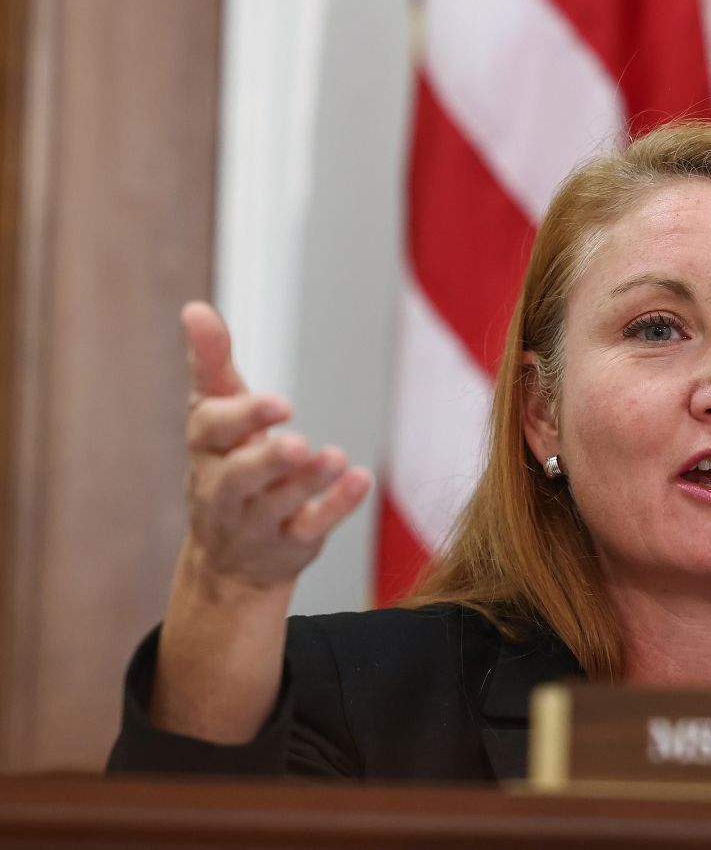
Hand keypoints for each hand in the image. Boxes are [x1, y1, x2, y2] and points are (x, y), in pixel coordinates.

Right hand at [179, 302, 370, 592]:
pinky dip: (336, 505)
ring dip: (307, 482)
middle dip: (268, 460)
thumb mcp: (217, 416)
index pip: (213, 429)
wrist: (230, 558)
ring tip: (334, 457)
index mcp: (207, 450)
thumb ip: (212, 365)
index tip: (282, 402)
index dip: (243, 415)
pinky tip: (360, 479)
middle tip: (300, 443)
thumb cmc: (227, 463)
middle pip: (239, 476)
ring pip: (277, 504)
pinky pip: (311, 527)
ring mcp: (256, 521)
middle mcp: (223, 489)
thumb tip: (195, 309)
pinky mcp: (290, 544)